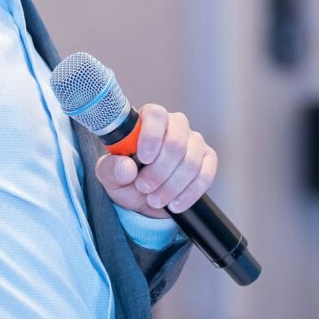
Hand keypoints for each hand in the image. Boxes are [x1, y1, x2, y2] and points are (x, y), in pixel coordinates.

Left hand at [95, 104, 217, 218]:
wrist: (146, 201)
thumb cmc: (127, 180)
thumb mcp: (109, 177)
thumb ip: (111, 169)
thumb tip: (126, 167)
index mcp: (148, 121)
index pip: (156, 115)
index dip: (151, 136)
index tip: (143, 159)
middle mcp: (174, 126)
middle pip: (176, 142)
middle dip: (159, 171)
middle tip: (143, 187)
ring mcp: (194, 142)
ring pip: (190, 162)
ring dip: (171, 186)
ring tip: (154, 200)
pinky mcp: (208, 160)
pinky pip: (205, 175)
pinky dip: (189, 193)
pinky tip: (174, 204)